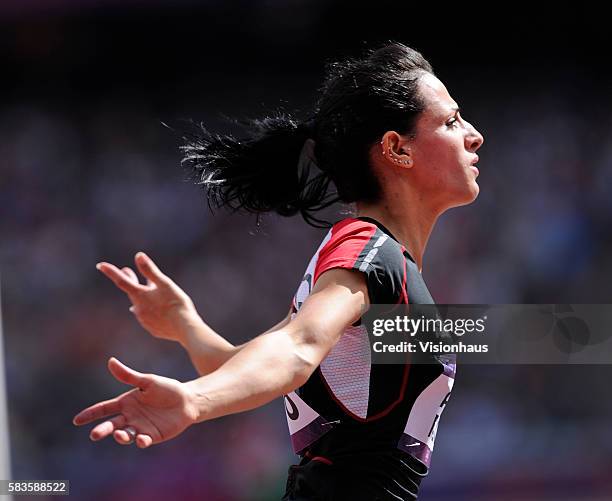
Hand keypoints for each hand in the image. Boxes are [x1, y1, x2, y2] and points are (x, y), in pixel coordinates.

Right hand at [73, 358, 198, 447]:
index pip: (104, 408)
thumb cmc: (167, 388)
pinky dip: (141, 441)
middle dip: (102, 430)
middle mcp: (130, 417)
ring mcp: (140, 428)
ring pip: (125, 435)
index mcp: (126, 402)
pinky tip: (142, 440)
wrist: (187, 400)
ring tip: (120, 434)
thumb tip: (111, 361)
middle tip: (94, 434)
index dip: (91, 414)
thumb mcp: (147, 381)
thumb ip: (129, 376)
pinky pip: (143, 441)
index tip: (76, 420)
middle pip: (111, 425)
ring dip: (121, 436)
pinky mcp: (152, 436)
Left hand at [96, 252, 199, 342]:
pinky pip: (149, 317)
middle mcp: (138, 309)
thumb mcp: (165, 283)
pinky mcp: (152, 329)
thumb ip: (150, 270)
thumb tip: (138, 255)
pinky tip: (158, 310)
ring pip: (140, 305)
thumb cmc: (176, 303)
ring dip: (143, 296)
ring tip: (147, 291)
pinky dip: (152, 310)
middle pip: (131, 292)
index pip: (121, 281)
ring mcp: (144, 321)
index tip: (100, 265)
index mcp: (140, 296)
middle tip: (126, 270)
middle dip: (129, 280)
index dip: (111, 272)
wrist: (185, 328)